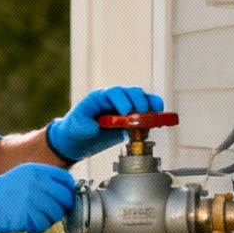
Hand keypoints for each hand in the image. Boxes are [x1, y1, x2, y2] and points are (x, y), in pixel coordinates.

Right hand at [0, 164, 76, 232]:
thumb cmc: (2, 192)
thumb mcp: (22, 176)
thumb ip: (44, 181)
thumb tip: (66, 193)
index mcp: (37, 170)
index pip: (66, 181)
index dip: (68, 192)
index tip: (63, 200)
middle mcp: (37, 182)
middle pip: (65, 199)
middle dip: (60, 209)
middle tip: (50, 213)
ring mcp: (33, 199)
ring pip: (56, 214)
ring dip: (48, 220)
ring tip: (35, 219)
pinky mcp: (28, 215)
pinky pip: (43, 225)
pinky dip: (36, 229)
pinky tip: (27, 225)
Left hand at [47, 85, 164, 161]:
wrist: (78, 139)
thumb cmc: (75, 129)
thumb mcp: (75, 128)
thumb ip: (84, 126)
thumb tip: (95, 127)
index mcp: (99, 98)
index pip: (113, 93)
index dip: (122, 100)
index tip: (126, 112)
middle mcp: (114, 99)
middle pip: (131, 93)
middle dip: (139, 102)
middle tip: (143, 114)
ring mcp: (125, 106)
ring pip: (142, 99)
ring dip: (151, 106)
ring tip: (155, 116)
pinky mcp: (132, 117)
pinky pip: (147, 112)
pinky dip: (154, 115)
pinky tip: (158, 121)